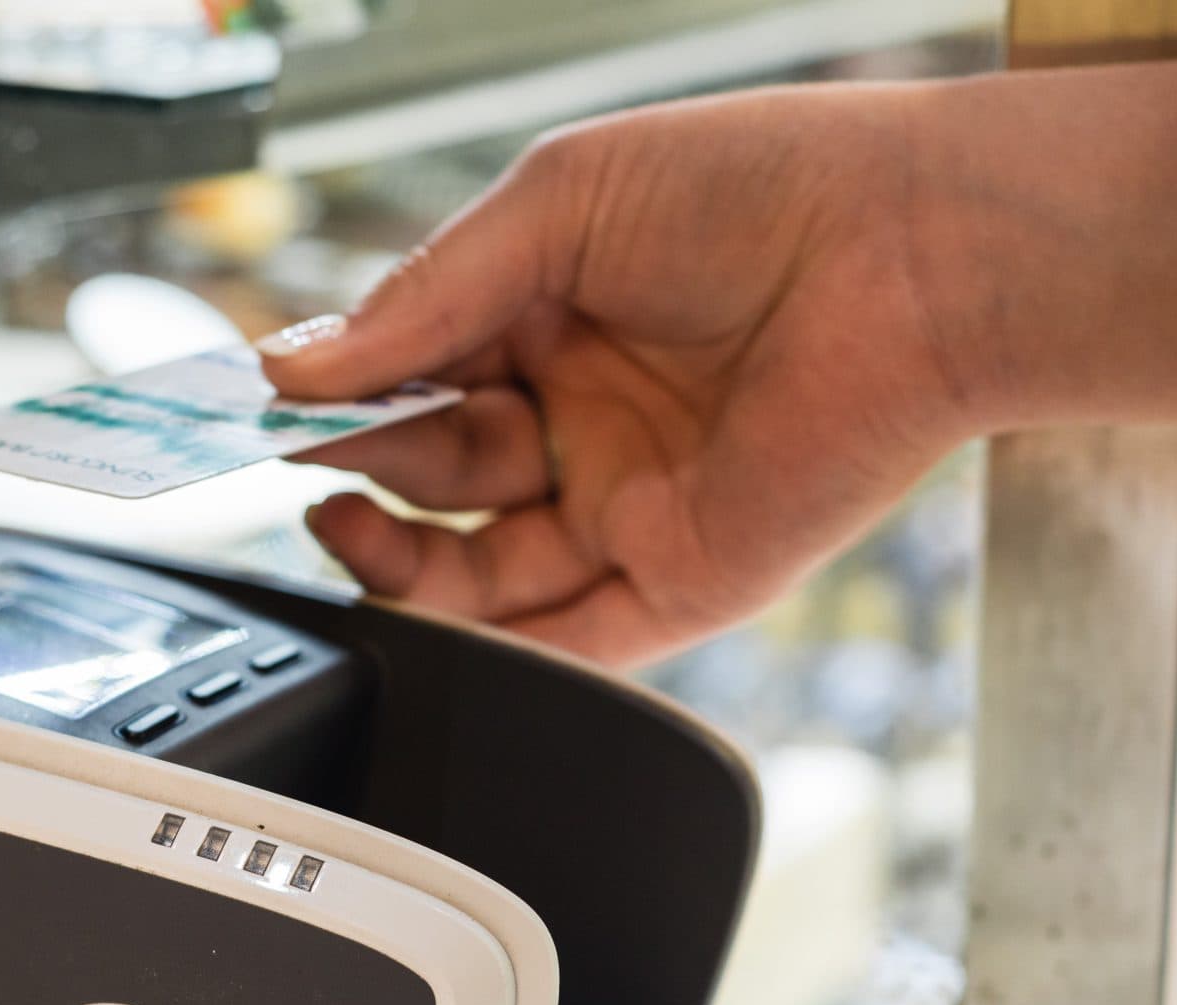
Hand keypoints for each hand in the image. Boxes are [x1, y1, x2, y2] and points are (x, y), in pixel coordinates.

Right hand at [260, 84, 991, 666]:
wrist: (914, 253)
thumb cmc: (768, 189)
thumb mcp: (555, 205)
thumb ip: (424, 295)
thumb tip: (295, 366)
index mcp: (555, 314)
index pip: (416, 373)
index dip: (338, 392)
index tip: (263, 401)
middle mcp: (590, 414)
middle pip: (433, 473)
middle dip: (360, 466)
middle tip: (300, 453)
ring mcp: (631, 502)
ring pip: (478, 571)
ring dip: (396, 560)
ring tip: (343, 517)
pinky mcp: (683, 578)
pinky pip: (565, 642)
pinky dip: (483, 644)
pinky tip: (414, 603)